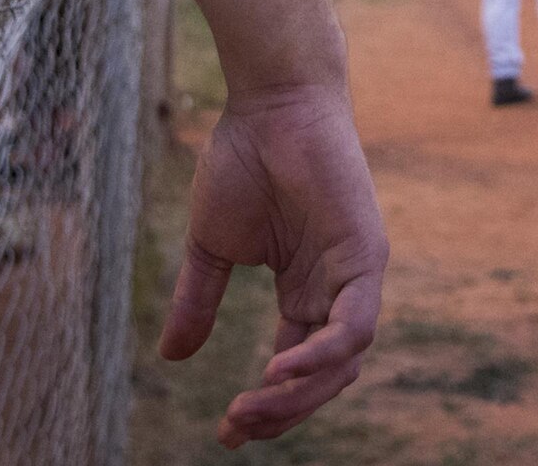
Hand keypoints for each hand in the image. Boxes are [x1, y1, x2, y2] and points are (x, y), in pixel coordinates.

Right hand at [160, 81, 389, 447]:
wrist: (267, 104)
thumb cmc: (243, 160)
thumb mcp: (211, 246)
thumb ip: (199, 301)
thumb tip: (172, 359)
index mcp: (306, 289)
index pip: (297, 366)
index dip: (267, 408)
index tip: (224, 434)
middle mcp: (336, 287)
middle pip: (326, 376)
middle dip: (283, 413)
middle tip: (235, 429)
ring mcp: (355, 272)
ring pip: (344, 361)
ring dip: (299, 395)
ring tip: (250, 407)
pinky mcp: (366, 252)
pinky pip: (355, 324)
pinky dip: (323, 356)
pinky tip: (277, 371)